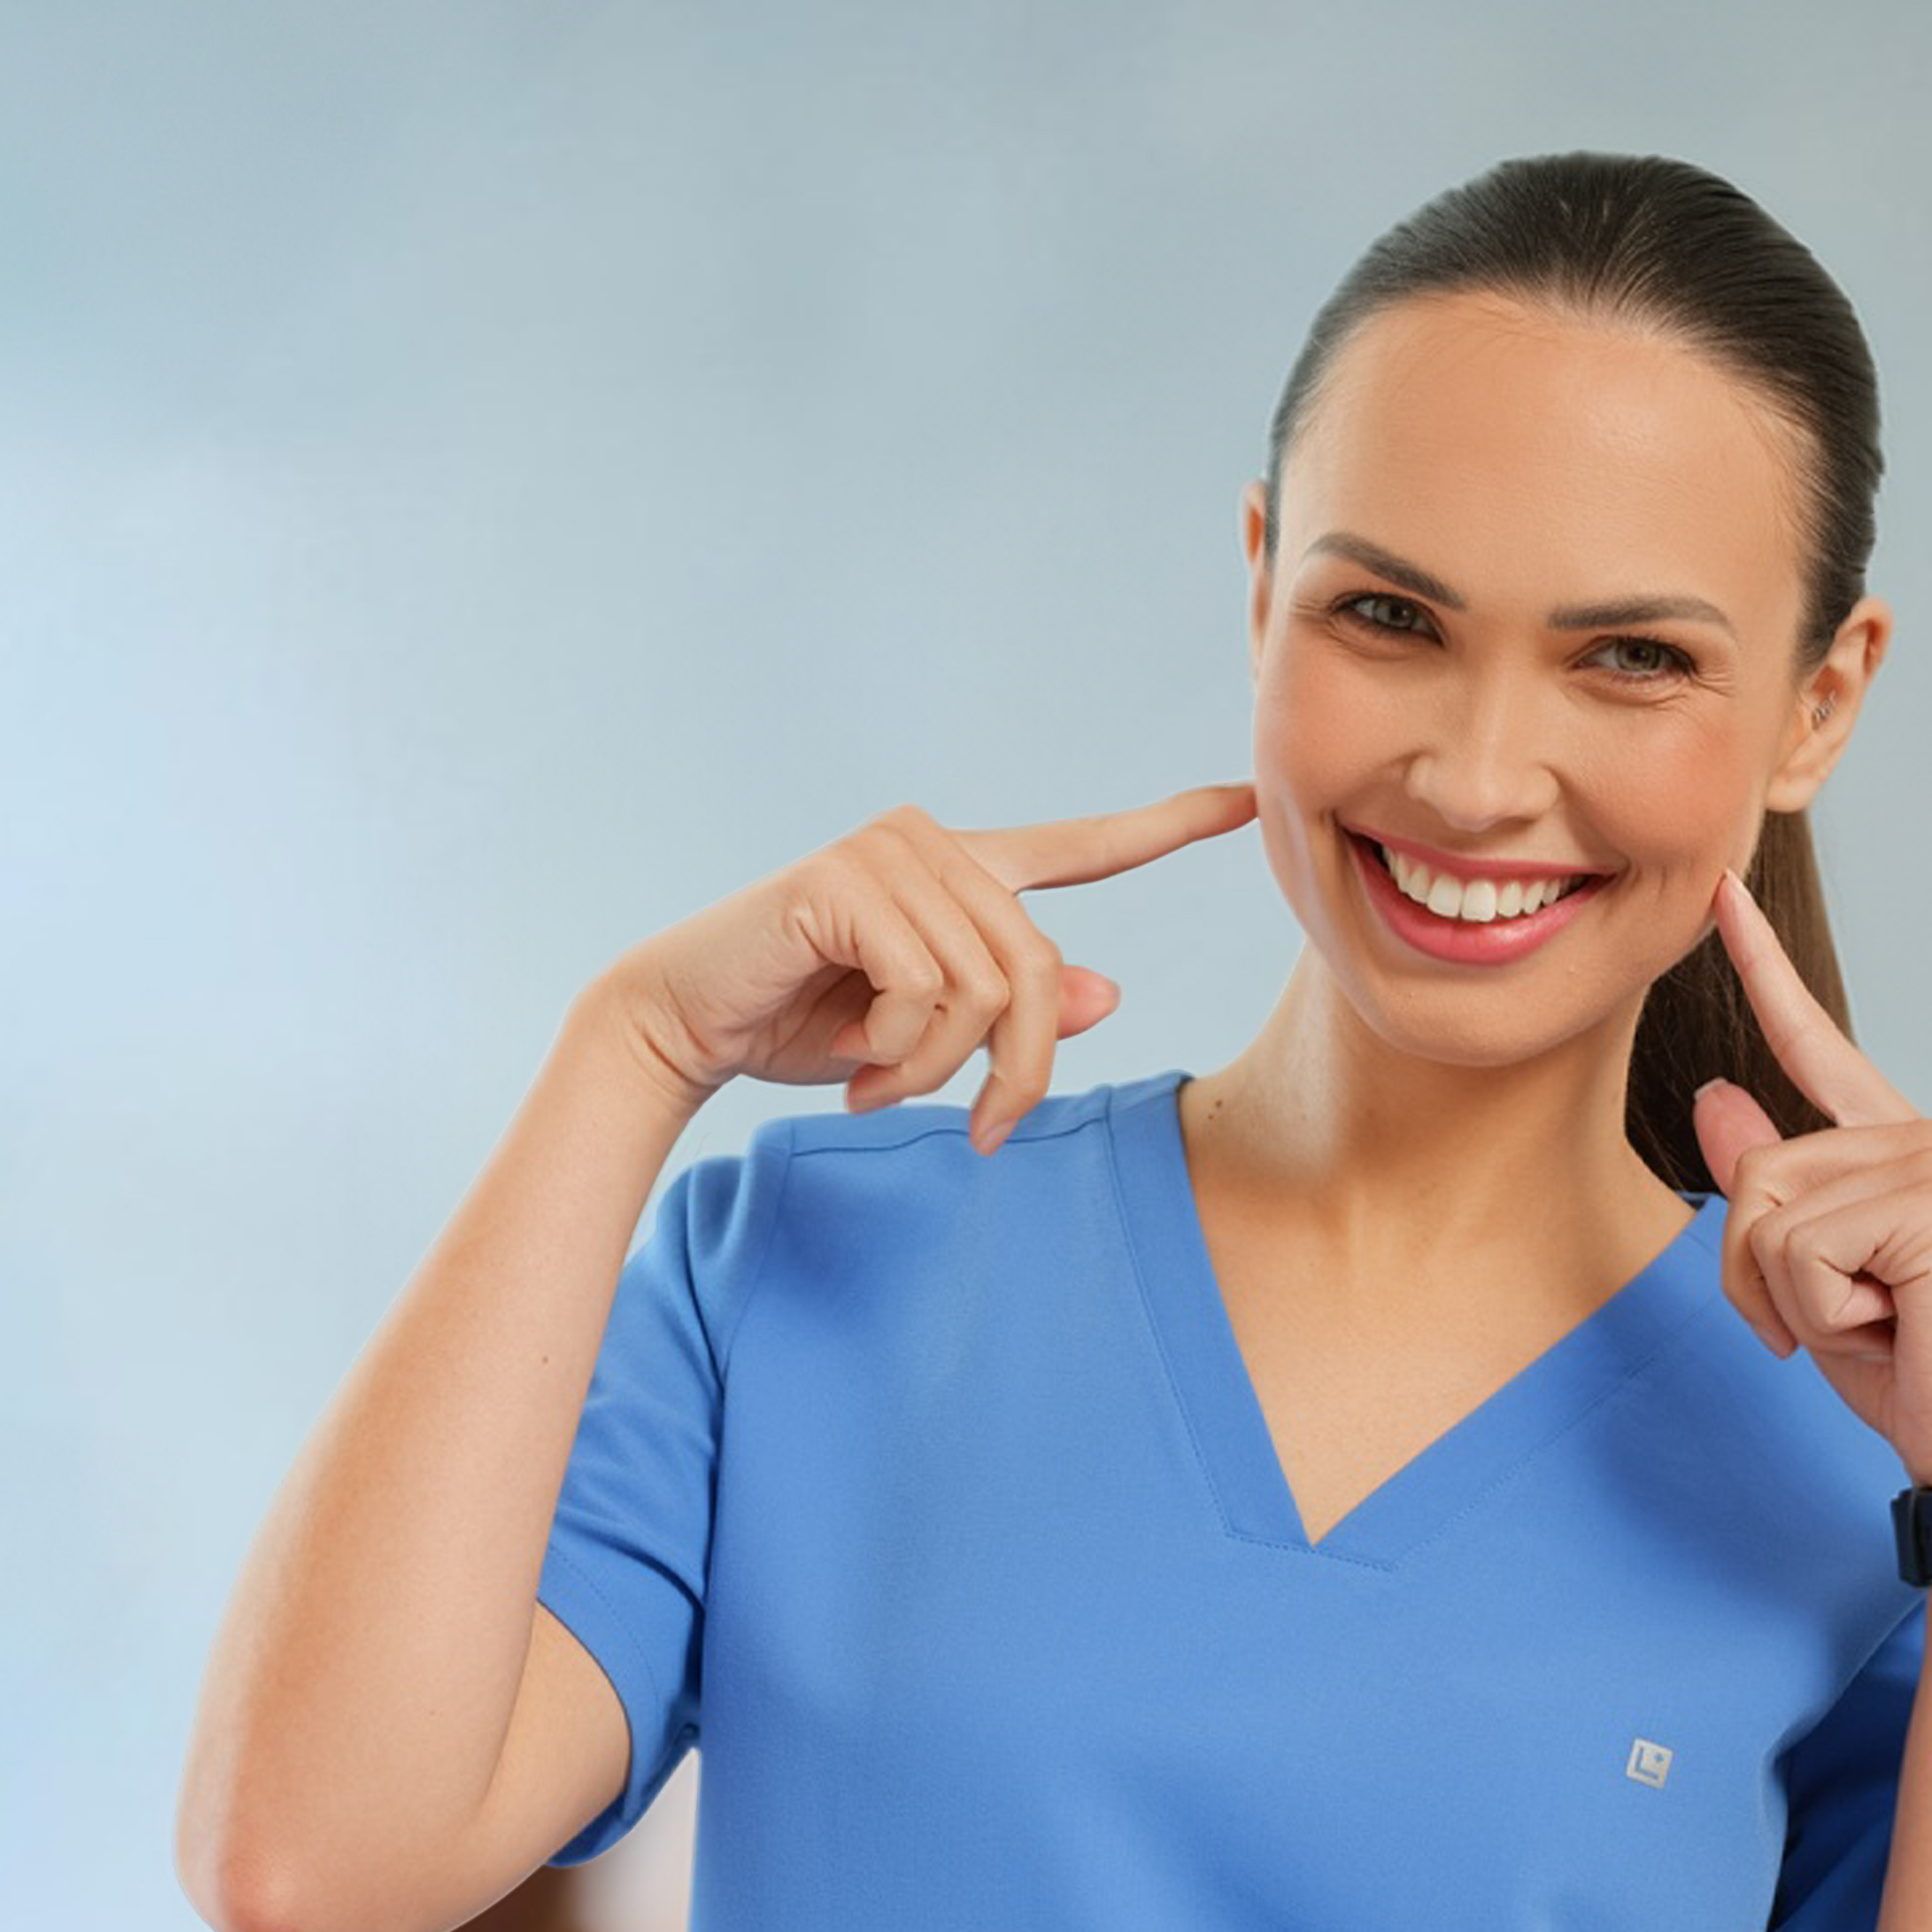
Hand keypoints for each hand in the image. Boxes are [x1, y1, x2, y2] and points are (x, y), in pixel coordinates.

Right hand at [595, 785, 1257, 1152]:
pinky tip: (847, 1060)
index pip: (1082, 846)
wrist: (684, 1026)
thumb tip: (1107, 992)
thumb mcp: (926, 1038)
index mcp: (965, 873)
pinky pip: (925, 990)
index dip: (1168, 825)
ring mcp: (889, 852)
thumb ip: (1014, 1012)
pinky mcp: (844, 879)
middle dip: (1016, 1072)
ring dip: (936, 1071)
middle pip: (1040, 971)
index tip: (1248, 800)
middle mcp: (933, 843)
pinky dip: (894, 1053)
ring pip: (984, 990)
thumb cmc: (803, 1029)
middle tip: (977, 1130)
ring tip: (878, 1086)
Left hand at [1683, 873, 1931, 1487]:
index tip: (1721, 896)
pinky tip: (1890, 1325)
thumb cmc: (1900, 1363)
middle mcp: (1926, 1135)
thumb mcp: (1805, 1272)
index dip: (1763, 970)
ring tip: (1872, 1322)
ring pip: (1767, 1213)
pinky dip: (1820, 1312)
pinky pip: (1800, 1249)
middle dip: (1760, 1270)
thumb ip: (1765, 1185)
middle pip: (1755, 1169)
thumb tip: (1717, 1098)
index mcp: (1897, 1143)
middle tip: (1844, 1318)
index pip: (1813, 1046)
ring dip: (1791, 1297)